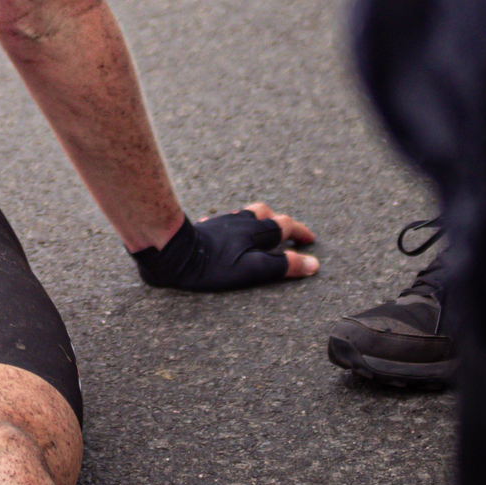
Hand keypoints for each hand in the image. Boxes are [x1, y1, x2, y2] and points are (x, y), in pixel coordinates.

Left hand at [133, 204, 318, 288]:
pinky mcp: (204, 226)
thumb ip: (282, 266)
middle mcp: (239, 220)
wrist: (172, 251)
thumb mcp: (253, 270)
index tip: (310, 241)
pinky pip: (224, 221)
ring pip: (243, 214)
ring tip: (259, 230)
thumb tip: (313, 264)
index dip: (300, 233)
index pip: (285, 226)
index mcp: (255, 230)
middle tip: (287, 233)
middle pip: (265, 214)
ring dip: (256, 220)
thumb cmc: (213, 265)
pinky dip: (233, 225)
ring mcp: (220, 221)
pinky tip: (226, 234)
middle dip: (279, 223)